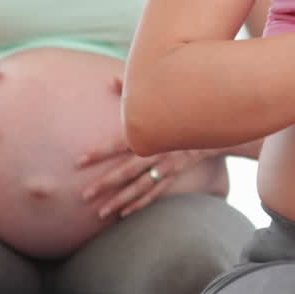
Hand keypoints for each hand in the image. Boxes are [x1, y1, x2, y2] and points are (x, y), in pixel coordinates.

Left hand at [77, 76, 212, 218]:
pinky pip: (156, 192)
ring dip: (119, 200)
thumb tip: (112, 80)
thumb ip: (134, 91)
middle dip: (105, 184)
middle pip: (127, 170)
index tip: (79, 160)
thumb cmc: (183, 107)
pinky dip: (140, 203)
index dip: (100, 151)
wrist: (215, 121)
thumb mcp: (162, 96)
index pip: (120, 142)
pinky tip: (124, 213)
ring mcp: (167, 165)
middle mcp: (159, 151)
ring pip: (140, 187)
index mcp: (152, 132)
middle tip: (83, 196)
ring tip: (99, 213)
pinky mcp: (175, 174)